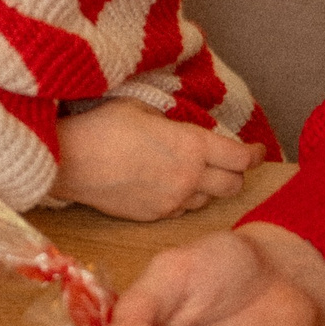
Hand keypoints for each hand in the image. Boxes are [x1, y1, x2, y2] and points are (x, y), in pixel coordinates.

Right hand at [52, 99, 261, 220]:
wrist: (68, 162)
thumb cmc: (101, 126)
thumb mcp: (143, 109)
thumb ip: (173, 125)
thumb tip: (182, 132)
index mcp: (191, 145)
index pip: (240, 157)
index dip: (254, 154)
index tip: (256, 151)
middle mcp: (189, 177)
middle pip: (233, 184)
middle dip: (236, 174)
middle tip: (229, 164)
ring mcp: (172, 201)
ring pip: (208, 200)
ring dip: (208, 187)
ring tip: (194, 174)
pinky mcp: (153, 216)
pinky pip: (181, 209)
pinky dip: (183, 198)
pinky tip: (167, 186)